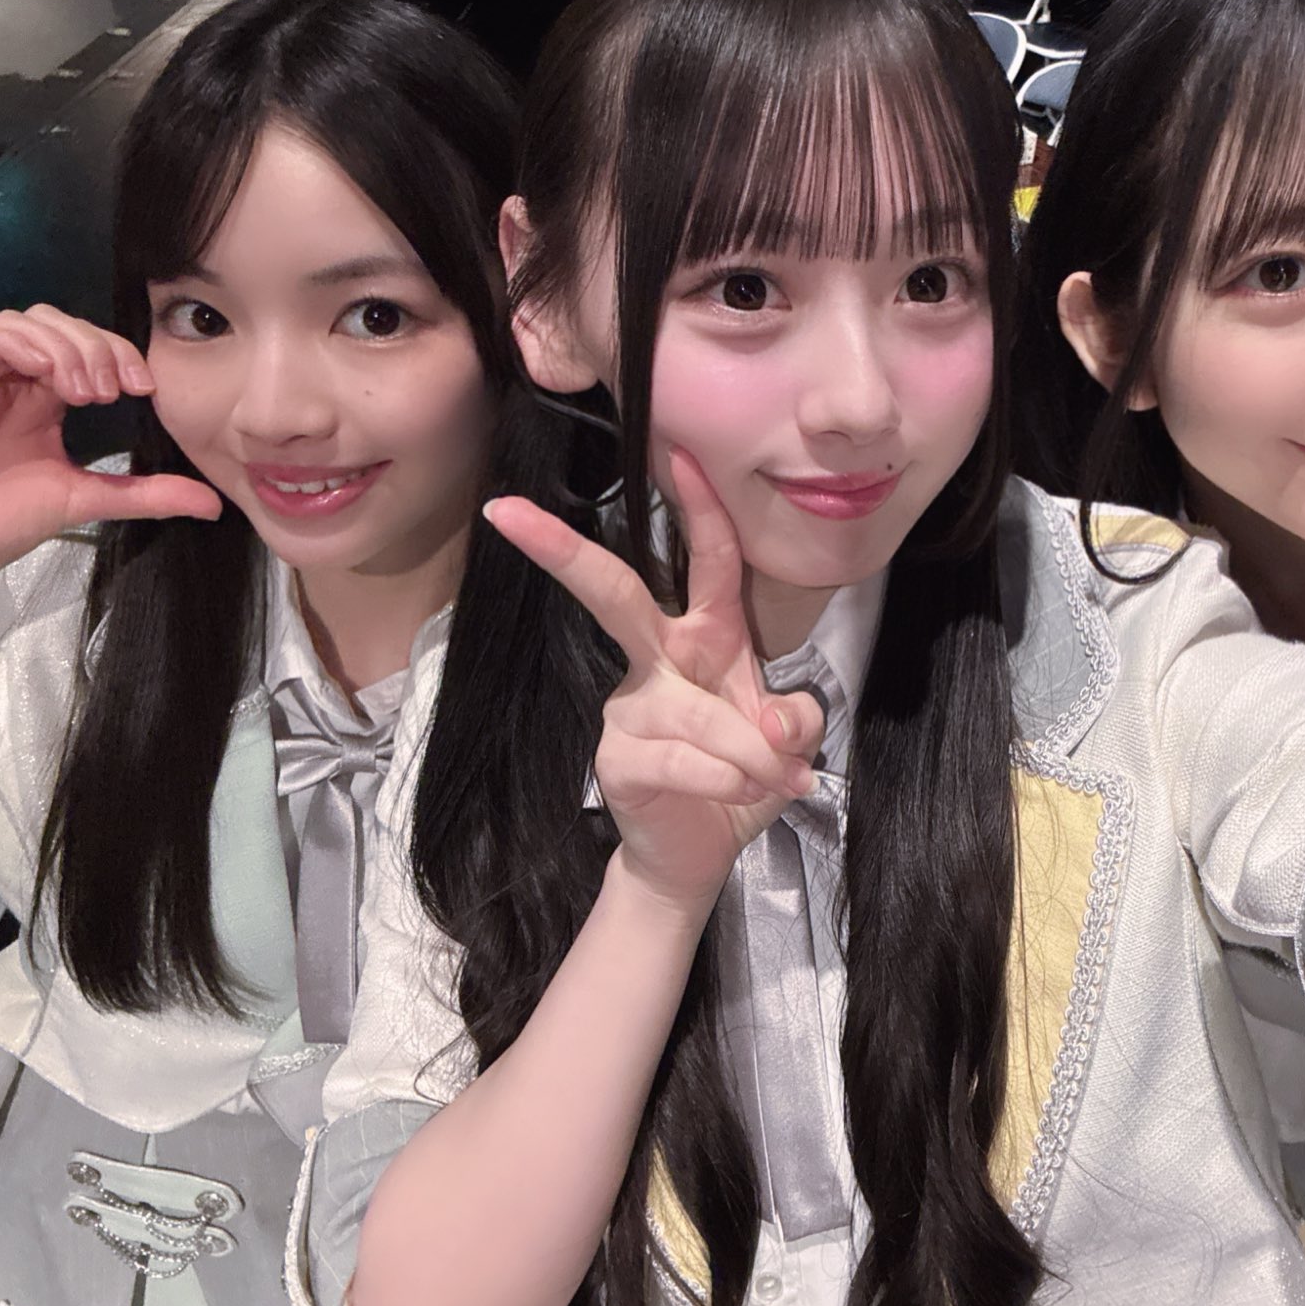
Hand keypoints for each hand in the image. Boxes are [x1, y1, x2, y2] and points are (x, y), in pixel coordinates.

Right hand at [0, 305, 221, 609]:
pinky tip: (46, 375)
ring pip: (18, 325)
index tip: (146, 388)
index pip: (85, 350)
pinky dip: (15, 347)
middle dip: (96, 346)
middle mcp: (8, 382)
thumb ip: (143, 494)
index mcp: (42, 401)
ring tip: (85, 390)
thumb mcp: (83, 503)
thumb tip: (213, 504)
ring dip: (62, 345)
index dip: (118, 354)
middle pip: (56, 326)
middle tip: (116, 389)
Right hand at [483, 450, 824, 919]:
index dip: (698, 508)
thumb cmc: (739, 776)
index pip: (705, 561)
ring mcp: (629, 707)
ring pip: (698, 713)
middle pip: (612, 595)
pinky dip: (727, 780)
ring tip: (778, 778)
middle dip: (563, 551)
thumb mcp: (788, 741)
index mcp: (705, 636)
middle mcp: (658, 659)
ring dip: (751, 752)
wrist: (696, 853)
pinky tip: (746, 794)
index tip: (680, 452)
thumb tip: (775, 722)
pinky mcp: (616, 759)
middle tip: (508, 511)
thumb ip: (796, 718)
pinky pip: (682, 760)